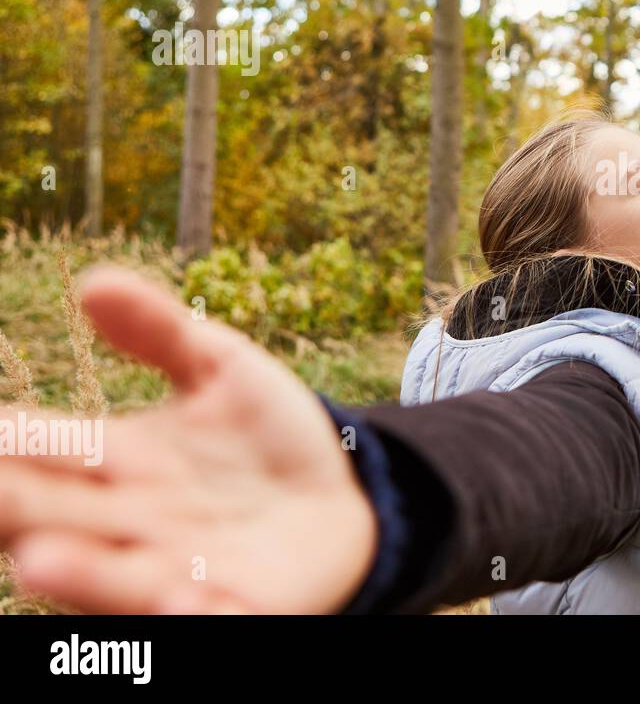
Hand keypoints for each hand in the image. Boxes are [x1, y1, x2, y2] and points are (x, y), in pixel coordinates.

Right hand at [0, 266, 378, 613]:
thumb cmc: (270, 439)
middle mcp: (133, 520)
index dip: (9, 440)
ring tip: (39, 560)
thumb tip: (92, 281)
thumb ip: (161, 331)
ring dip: (81, 573)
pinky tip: (176, 600)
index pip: (46, 449)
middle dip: (14, 506)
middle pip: (57, 515)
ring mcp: (179, 570)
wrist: (345, 500)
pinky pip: (207, 618)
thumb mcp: (223, 371)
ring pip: (115, 577)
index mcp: (120, 460)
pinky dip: (186, 614)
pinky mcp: (239, 607)